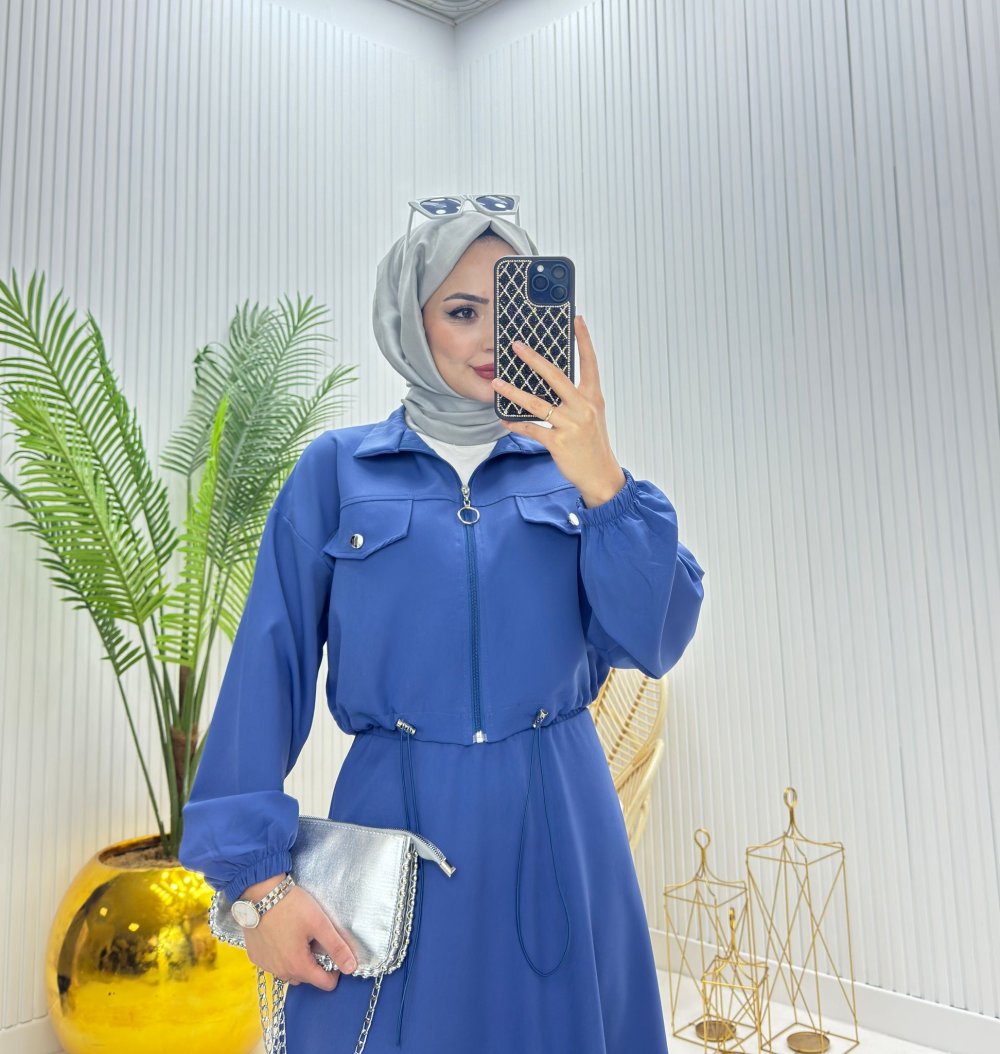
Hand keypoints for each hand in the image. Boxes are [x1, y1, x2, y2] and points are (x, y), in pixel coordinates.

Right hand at [240, 884, 357, 990]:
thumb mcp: (320, 923)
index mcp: (298, 966)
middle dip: (316, 963)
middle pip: (308, 978)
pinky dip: (282, 957)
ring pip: (290, 973)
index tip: (332, 949)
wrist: (259, 893)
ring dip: (298, 962)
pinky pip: (274, 965)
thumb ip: (337, 947)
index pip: (325, 984)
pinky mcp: (256, 958)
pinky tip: (283, 937)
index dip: (335, 969)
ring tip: (299, 937)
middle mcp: (280, 972)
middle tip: (314, 938)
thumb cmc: (291, 906)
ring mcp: (266, 966)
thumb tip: (351, 968)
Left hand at [490, 315, 626, 508]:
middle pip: (556, 376)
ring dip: (514, 392)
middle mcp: (583, 408)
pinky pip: (532, 429)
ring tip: (497, 383)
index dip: (584, 340)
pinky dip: (516, 424)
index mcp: (593, 398)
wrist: (601, 475)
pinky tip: (505, 420)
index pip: (590, 363)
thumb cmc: (593, 444)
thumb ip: (576, 398)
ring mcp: (571, 425)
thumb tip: (552, 383)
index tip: (577, 319)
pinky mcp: (559, 442)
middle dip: (534, 359)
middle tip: (517, 346)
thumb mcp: (592, 416)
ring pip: (537, 403)